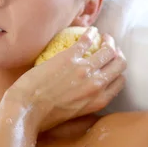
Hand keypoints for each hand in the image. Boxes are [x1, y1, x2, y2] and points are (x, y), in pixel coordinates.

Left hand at [4, 29, 126, 131]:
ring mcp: (85, 69)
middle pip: (120, 63)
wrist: (26, 108)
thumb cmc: (46, 116)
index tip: (112, 64)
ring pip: (109, 50)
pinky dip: (91, 33)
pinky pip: (88, 40)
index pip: (120, 80)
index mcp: (100, 100)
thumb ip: (90, 102)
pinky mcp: (70, 57)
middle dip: (118, 53)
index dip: (118, 70)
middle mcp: (97, 84)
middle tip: (110, 48)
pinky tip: (91, 30)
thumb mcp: (77, 114)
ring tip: (103, 37)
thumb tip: (91, 92)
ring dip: (109, 40)